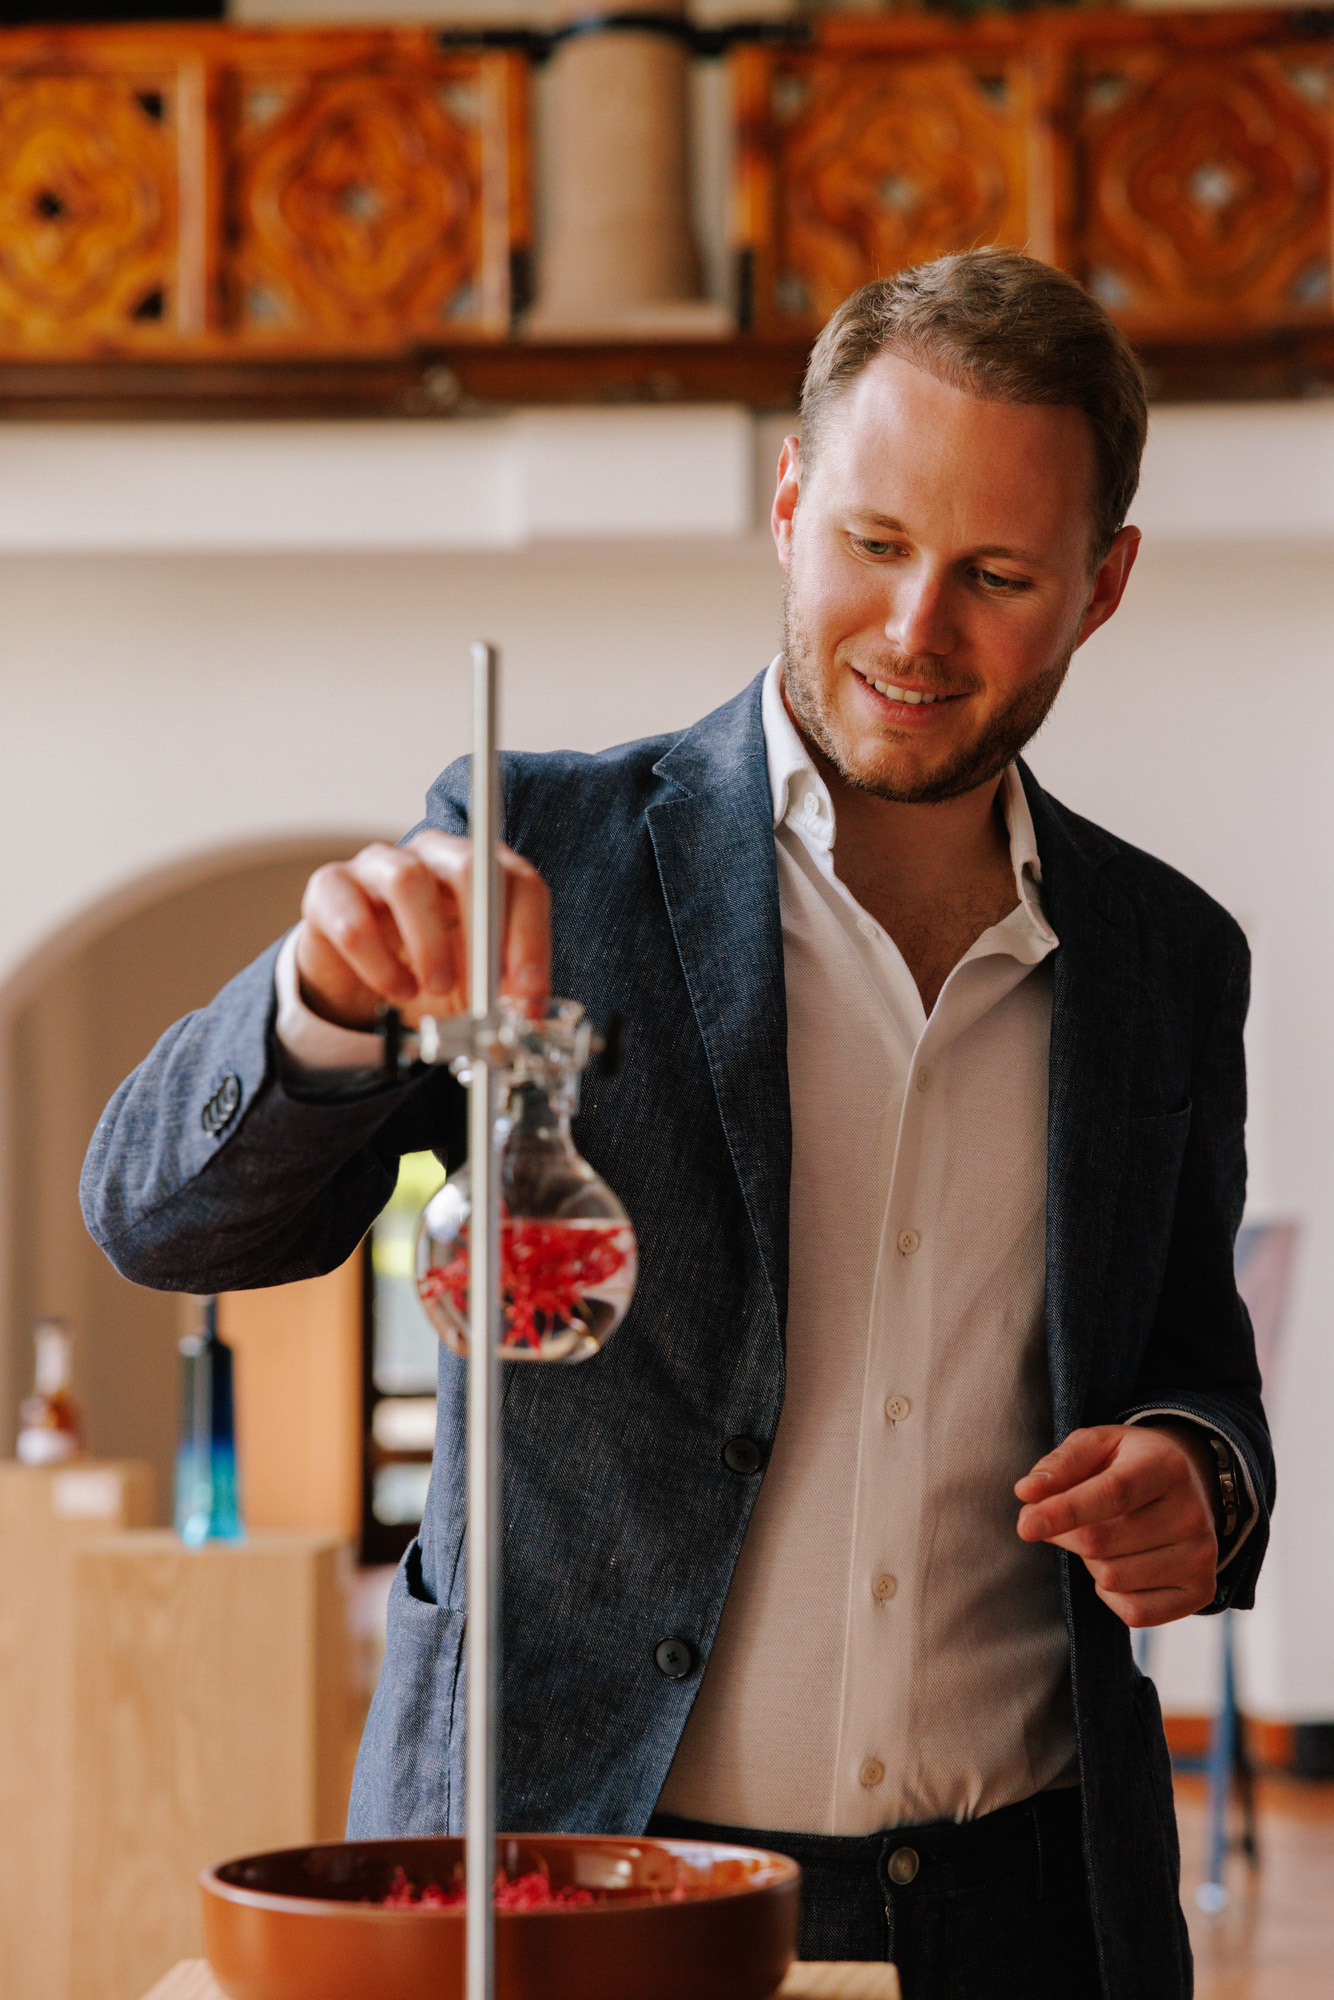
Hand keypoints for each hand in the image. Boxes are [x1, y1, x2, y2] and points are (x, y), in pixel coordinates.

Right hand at [295, 831, 549, 1030]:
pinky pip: (353, 919)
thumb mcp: (475, 986)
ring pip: (408, 880)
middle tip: (483, 987)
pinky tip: (396, 991)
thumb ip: (503, 992)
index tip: (529, 989)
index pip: (518, 882)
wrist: (358, 985)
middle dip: (483, 931)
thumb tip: (530, 1012)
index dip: (529, 935)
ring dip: (429, 944)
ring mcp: (379, 865)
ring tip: (435, 988)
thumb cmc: (427, 973)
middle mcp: (433, 855)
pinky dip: (379, 964)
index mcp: (481, 871)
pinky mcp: (330, 888)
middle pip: (469, 864)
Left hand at [1015, 1423, 1218, 1628]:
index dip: (1064, 1511)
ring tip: (1102, 1537)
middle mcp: (1193, 1513)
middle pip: (1101, 1543)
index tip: (1025, 1525)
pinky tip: (1121, 1564)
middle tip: (1062, 1522)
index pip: (1112, 1494)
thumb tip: (1027, 1492)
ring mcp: (1202, 1556)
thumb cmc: (1127, 1463)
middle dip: (1065, 1535)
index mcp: (1167, 1466)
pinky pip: (1134, 1612)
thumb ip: (1060, 1464)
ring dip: (1089, 1562)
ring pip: (1113, 1578)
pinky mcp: (1201, 1591)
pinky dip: (1111, 1595)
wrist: (1185, 1486)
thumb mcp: (1096, 1445)